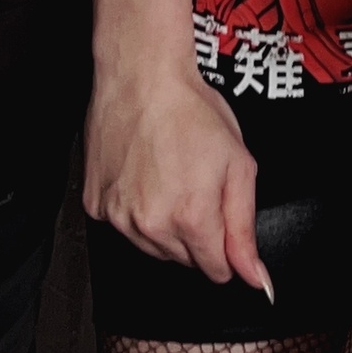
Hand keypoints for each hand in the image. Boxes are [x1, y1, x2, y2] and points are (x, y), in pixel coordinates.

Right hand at [84, 60, 272, 293]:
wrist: (142, 74)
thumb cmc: (191, 109)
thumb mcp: (239, 163)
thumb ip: (244, 227)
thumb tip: (255, 278)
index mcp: (192, 217)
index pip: (216, 270)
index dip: (226, 246)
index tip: (221, 217)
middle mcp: (151, 225)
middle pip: (184, 260)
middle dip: (196, 232)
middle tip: (196, 183)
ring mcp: (118, 216)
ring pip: (152, 247)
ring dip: (165, 223)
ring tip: (169, 174)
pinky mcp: (96, 205)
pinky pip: (122, 226)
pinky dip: (134, 208)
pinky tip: (143, 173)